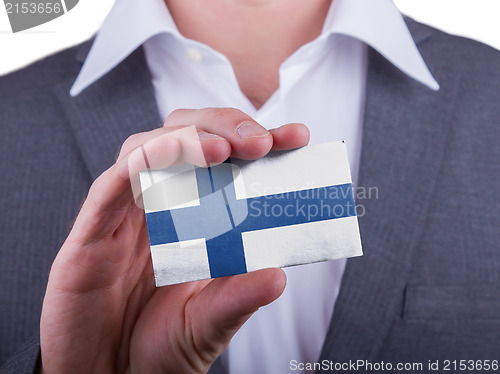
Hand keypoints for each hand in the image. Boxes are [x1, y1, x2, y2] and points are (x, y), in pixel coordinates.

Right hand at [40, 108, 309, 373]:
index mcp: (188, 221)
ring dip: (185, 138)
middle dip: (224, 127)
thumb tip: (278, 275)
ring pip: (145, 149)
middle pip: (183, 138)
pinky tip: (171, 158)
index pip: (221, 163)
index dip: (256, 142)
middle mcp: (156, 209)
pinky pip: (111, 185)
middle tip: (262, 142)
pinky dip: (142, 163)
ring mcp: (122, 218)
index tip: (296, 137)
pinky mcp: (89, 235)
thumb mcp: (209, 323)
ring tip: (224, 150)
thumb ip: (239, 298)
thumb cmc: (159, 349)